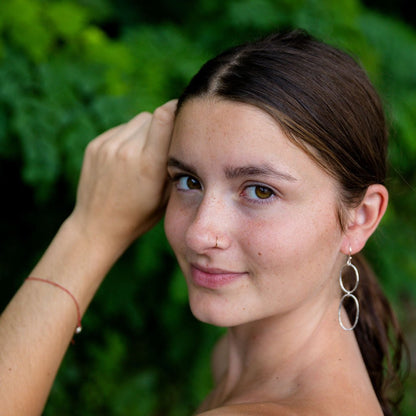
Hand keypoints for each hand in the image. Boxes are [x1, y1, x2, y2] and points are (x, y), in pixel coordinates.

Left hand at [68, 99, 176, 252]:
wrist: (98, 226)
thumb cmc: (139, 215)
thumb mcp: (166, 196)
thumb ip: (175, 165)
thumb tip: (184, 138)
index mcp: (149, 165)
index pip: (165, 117)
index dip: (176, 109)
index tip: (184, 112)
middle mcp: (127, 151)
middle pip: (153, 116)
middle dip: (163, 126)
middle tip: (163, 145)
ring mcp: (107, 147)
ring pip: (137, 121)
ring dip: (145, 131)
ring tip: (144, 154)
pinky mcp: (94, 145)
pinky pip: (120, 129)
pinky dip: (128, 137)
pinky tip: (127, 159)